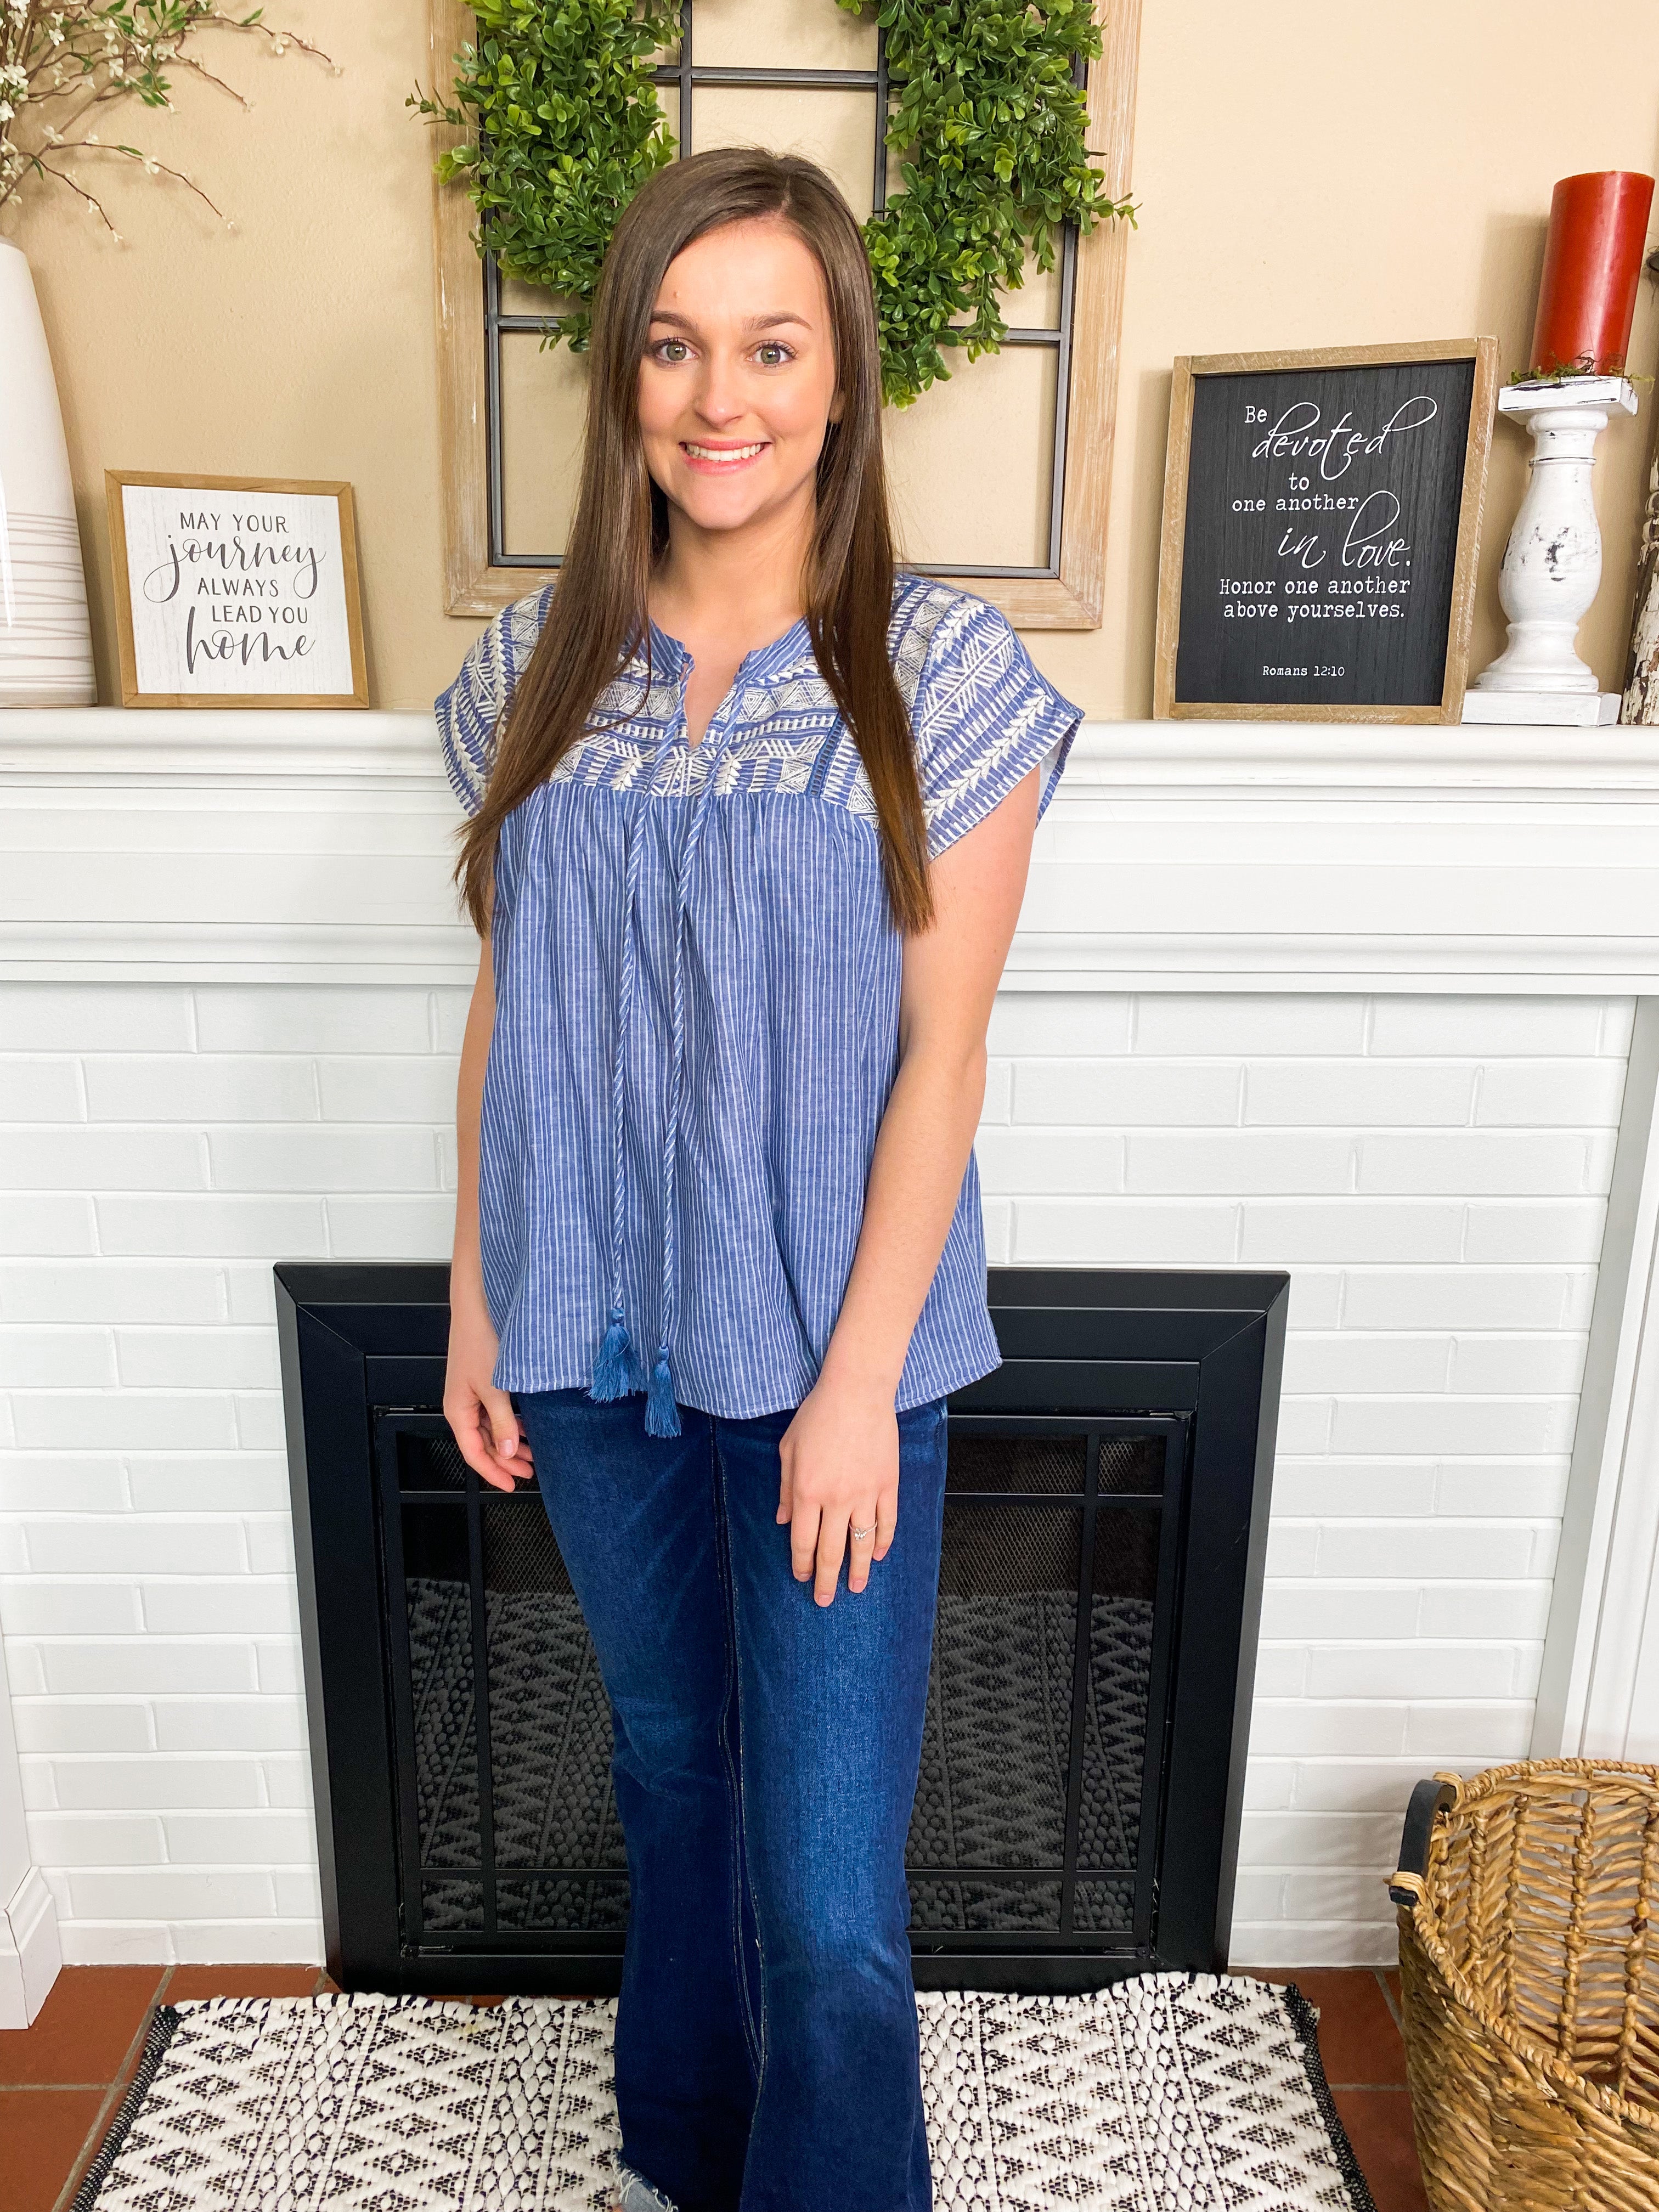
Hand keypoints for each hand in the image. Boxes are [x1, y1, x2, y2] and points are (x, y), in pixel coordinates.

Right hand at [444, 1287, 531, 1492]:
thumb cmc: (480, 1340)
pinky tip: (525, 1426)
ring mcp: (472, 1393)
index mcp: (458, 1410)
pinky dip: (509, 1423)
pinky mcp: (483, 1382)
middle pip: (483, 1443)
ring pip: (491, 1428)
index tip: (511, 1485)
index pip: (474, 1453)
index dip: (493, 1472)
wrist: (478, 1306)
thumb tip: (507, 1451)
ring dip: (510, 1442)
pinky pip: (494, 1412)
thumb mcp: (495, 1386)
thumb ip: (502, 1421)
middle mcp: (463, 1405)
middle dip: (505, 1460)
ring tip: (532, 1453)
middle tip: (529, 1471)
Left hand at [776, 1375, 898, 1605]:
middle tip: (824, 1599)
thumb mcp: (788, 1449)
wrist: (856, 1392)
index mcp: (807, 1491)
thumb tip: (784, 1520)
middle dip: (826, 1579)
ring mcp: (865, 1493)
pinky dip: (883, 1541)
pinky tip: (878, 1555)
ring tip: (856, 1588)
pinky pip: (887, 1521)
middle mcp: (836, 1499)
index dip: (801, 1564)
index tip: (801, 1578)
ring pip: (862, 1543)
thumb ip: (785, 1488)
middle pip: (831, 1550)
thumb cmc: (818, 1415)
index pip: (803, 1541)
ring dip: (858, 1570)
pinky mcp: (888, 1484)